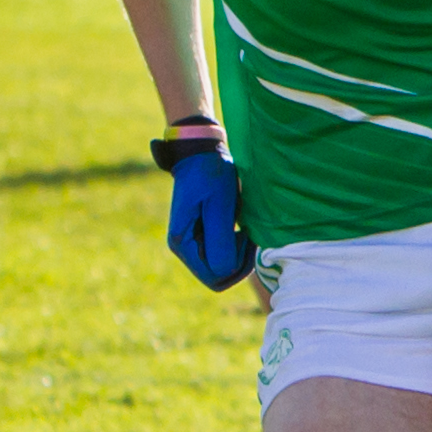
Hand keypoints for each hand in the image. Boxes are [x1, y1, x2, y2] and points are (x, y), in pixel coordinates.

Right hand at [164, 143, 254, 289]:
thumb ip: (220, 238)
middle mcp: (184, 247)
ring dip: (239, 255)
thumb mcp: (220, 204)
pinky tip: (241, 229)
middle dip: (239, 263)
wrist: (202, 154)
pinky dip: (236, 247)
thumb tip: (224, 270)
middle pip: (218, 276)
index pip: (214, 277)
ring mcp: (192, 243)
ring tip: (245, 229)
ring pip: (222, 268)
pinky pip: (222, 255)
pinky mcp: (202, 237)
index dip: (235, 266)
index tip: (244, 238)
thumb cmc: (211, 175)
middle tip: (248, 236)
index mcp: (182, 242)